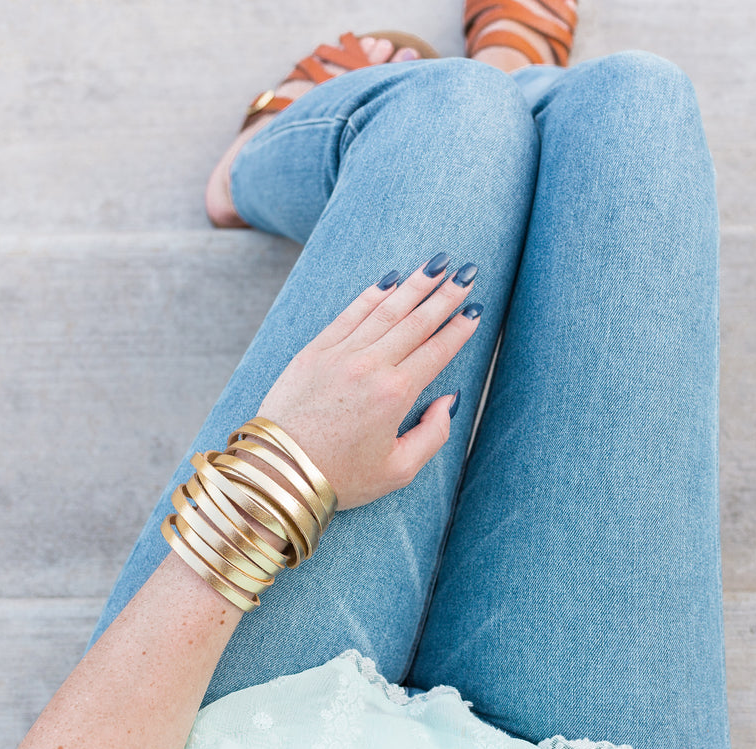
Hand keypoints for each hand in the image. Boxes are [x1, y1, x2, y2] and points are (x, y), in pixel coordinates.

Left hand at [255, 254, 480, 509]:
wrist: (278, 470)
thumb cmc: (340, 477)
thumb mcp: (399, 471)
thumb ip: (433, 434)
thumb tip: (449, 400)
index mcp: (396, 395)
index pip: (437, 351)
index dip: (460, 329)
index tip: (477, 310)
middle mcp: (370, 366)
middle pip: (416, 322)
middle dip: (445, 296)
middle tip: (466, 273)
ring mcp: (340, 354)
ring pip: (386, 310)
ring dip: (414, 285)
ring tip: (437, 265)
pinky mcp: (314, 351)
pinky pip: (350, 314)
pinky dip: (372, 295)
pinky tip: (390, 280)